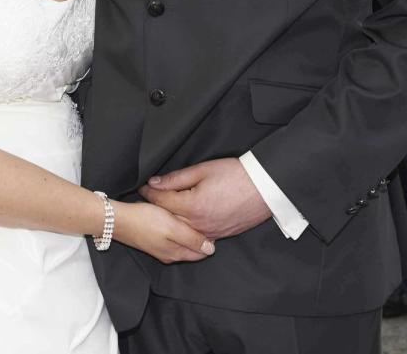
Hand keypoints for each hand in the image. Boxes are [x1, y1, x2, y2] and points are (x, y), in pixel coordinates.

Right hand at [113, 200, 214, 263]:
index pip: (202, 252)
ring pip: (183, 243)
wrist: (118, 220)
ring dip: (190, 234)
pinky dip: (180, 231)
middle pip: (193, 249)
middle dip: (202, 238)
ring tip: (195, 218)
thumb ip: (192, 239)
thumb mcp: (172, 227)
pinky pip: (173, 238)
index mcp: (177, 253)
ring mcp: (161, 248)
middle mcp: (170, 254)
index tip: (213, 224)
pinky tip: (178, 220)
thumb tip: (211, 250)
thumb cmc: (145, 220)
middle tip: (207, 219)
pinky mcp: (153, 241)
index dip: (210, 239)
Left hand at [138, 158, 271, 239]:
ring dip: (169, 221)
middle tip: (146, 199)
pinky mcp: (219, 236)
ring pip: (181, 230)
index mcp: (192, 206)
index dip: (149, 192)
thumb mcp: (203, 170)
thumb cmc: (236, 175)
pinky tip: (182, 222)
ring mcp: (209, 233)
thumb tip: (155, 182)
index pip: (162, 200)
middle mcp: (199, 224)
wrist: (264, 188)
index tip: (142, 187)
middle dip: (155, 208)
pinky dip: (186, 230)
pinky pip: (196, 236)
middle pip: (168, 218)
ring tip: (161, 210)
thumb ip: (176, 178)